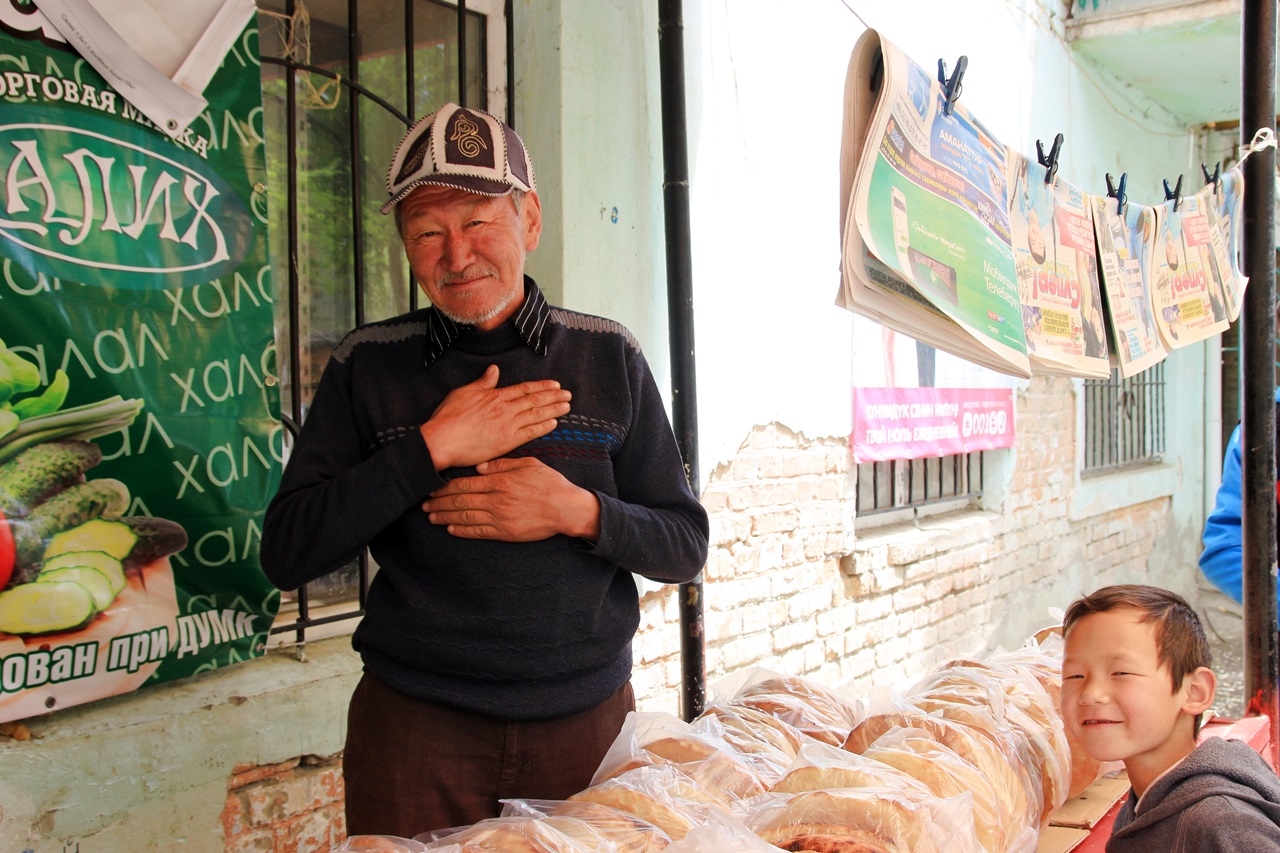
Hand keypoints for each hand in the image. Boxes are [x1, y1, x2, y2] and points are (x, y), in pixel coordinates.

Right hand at [419, 365, 570, 469]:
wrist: (442, 440)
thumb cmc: (449, 417)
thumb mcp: (464, 392)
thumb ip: (483, 383)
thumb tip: (494, 370)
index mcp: (496, 396)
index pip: (525, 389)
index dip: (542, 387)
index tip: (555, 385)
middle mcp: (505, 409)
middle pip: (535, 400)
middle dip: (554, 396)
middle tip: (568, 395)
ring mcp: (508, 425)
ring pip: (536, 414)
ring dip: (554, 409)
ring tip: (567, 406)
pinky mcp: (507, 442)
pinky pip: (531, 432)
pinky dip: (544, 427)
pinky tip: (555, 423)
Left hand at [423, 457, 600, 541]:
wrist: (566, 508)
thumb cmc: (549, 484)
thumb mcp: (528, 464)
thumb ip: (503, 464)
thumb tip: (480, 466)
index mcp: (499, 480)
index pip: (465, 483)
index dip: (445, 487)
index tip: (432, 487)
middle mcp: (495, 499)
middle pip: (460, 501)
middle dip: (439, 502)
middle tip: (424, 503)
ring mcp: (499, 517)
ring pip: (465, 517)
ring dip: (445, 517)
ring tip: (431, 517)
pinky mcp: (505, 532)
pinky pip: (478, 532)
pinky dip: (462, 531)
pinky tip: (451, 530)